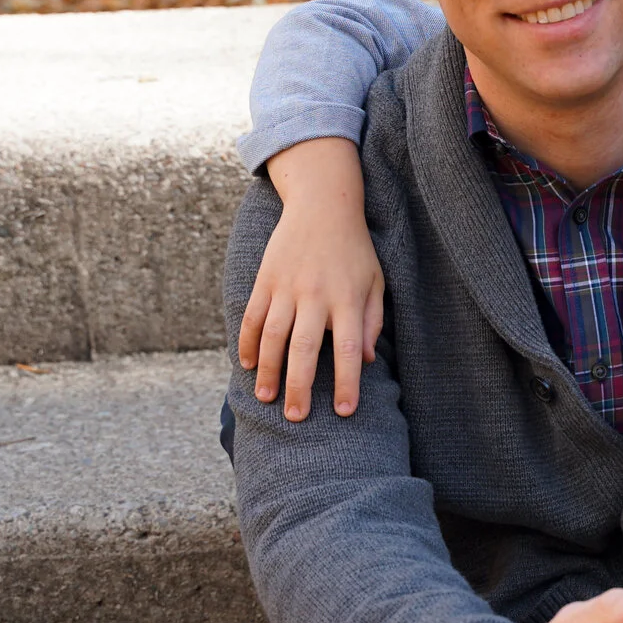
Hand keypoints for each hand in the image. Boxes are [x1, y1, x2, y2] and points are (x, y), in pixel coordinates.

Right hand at [240, 137, 385, 420]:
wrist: (324, 204)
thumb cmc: (355, 250)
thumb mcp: (375, 282)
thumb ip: (372, 321)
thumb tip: (366, 361)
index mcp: (348, 299)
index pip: (348, 349)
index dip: (347, 382)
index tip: (344, 411)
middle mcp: (316, 295)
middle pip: (305, 349)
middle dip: (300, 386)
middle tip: (297, 418)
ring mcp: (287, 287)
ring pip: (273, 336)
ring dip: (269, 370)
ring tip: (267, 399)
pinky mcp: (266, 279)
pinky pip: (252, 316)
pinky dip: (247, 342)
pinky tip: (248, 366)